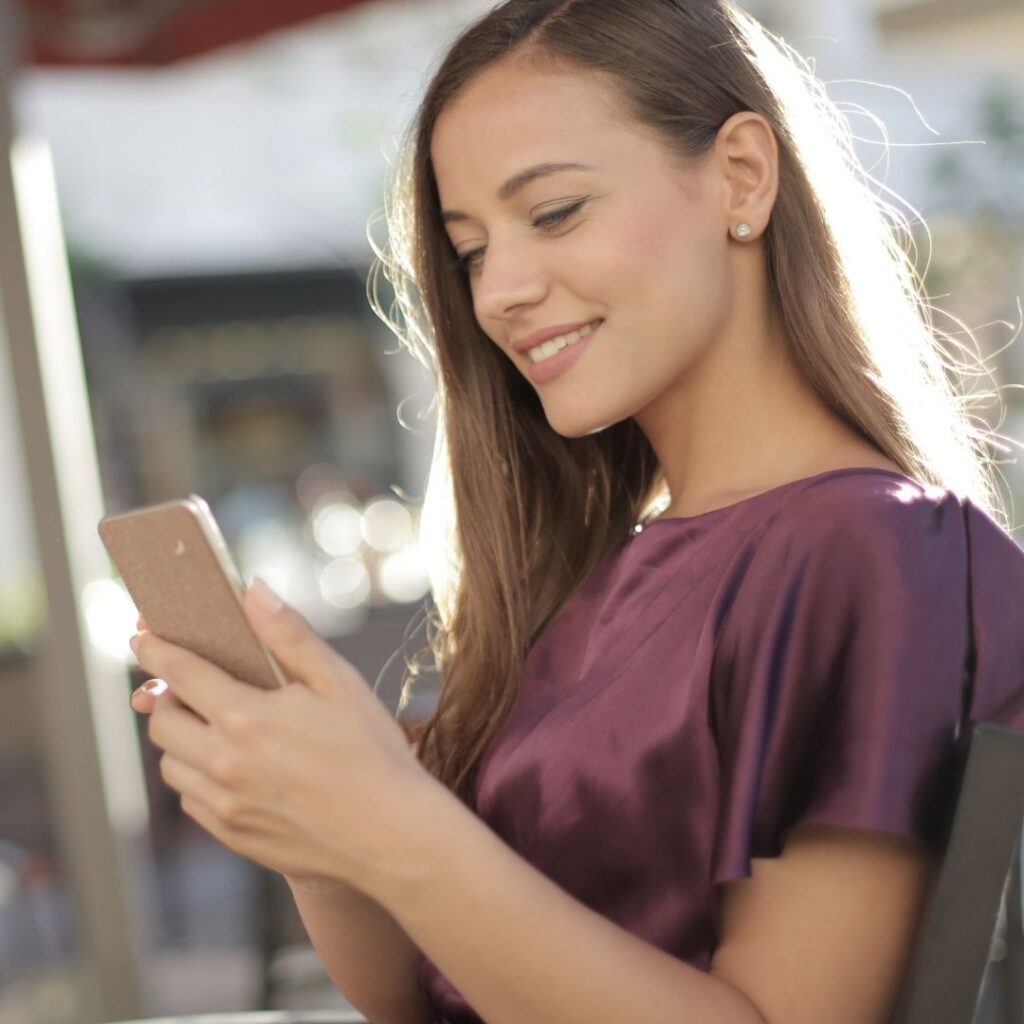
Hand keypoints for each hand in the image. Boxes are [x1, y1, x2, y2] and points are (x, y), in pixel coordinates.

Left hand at [128, 581, 440, 897]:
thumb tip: (253, 591)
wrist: (390, 833)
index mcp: (246, 718)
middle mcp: (223, 763)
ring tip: (212, 726)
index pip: (180, 673)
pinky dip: (197, 776)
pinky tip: (231, 767)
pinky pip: (190, 800)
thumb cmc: (371, 751)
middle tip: (188, 686)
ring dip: (181, 738)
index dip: (156, 649)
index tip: (141, 636)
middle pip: (162, 722)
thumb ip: (289, 635)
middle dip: (166, 696)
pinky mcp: (231, 834)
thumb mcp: (339, 681)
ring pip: (171, 764)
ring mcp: (224, 804)